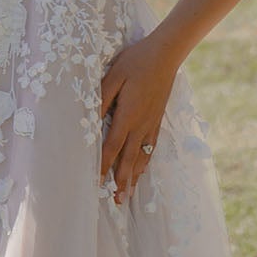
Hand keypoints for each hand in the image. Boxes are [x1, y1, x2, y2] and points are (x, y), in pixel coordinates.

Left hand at [99, 31, 177, 202]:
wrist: (166, 54)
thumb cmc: (136, 61)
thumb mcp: (114, 76)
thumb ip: (102, 99)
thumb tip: (90, 119)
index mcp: (128, 115)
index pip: (112, 147)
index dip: (104, 166)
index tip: (96, 183)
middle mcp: (141, 125)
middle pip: (128, 159)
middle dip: (121, 182)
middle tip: (117, 202)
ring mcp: (151, 124)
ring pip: (141, 157)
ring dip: (134, 177)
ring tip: (128, 195)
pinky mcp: (158, 120)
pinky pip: (151, 148)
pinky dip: (145, 163)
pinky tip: (142, 170)